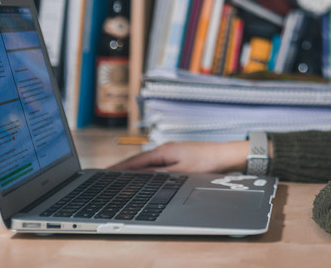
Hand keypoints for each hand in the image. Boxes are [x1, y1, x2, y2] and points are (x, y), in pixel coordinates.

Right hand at [110, 140, 248, 173]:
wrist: (226, 156)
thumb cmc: (207, 162)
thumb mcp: (181, 173)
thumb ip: (159, 175)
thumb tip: (138, 178)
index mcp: (163, 151)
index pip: (134, 162)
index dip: (118, 169)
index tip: (104, 175)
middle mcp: (164, 150)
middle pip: (137, 162)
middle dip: (121, 170)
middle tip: (105, 180)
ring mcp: (170, 153)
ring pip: (145, 164)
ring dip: (133, 170)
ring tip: (118, 180)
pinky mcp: (176, 158)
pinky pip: (154, 165)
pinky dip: (144, 171)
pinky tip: (142, 178)